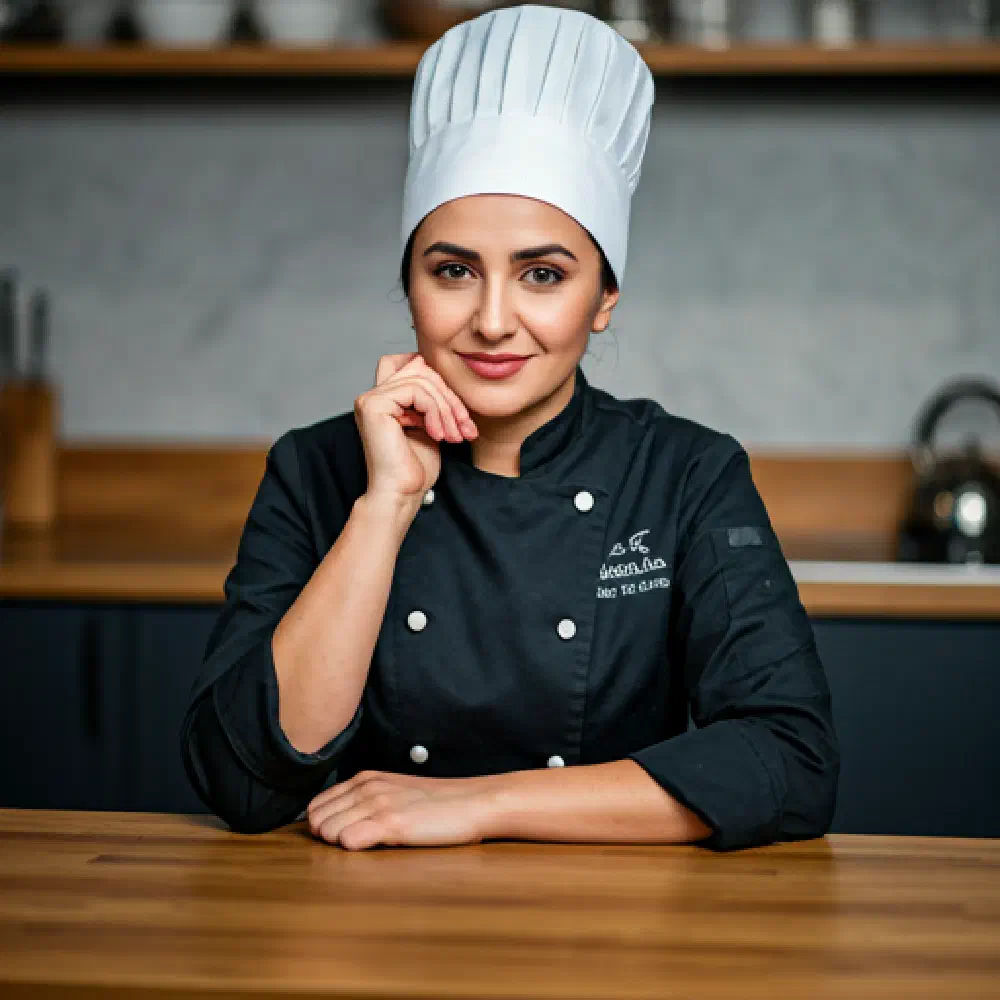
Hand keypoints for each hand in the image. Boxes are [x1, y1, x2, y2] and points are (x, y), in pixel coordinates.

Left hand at [306, 769, 494, 849]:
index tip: (341, 835)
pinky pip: (349, 841)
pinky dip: (355, 849)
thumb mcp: (394, 790)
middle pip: (317, 821)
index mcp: (365, 778)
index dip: (322, 825)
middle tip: (355, 843)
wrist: (472, 802)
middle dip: (327, 838)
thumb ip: (365, 799)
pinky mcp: (391, 823)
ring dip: (341, 845)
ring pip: (328, 832)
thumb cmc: (436, 803)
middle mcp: (366, 787)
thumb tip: (336, 822)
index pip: (316, 805)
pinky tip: (376, 847)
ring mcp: (378, 804)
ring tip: (368, 845)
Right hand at [354, 352, 478, 501]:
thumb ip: (432, 399)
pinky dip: (435, 412)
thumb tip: (442, 373)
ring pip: (422, 380)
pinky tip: (437, 435)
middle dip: (450, 397)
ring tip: (453, 435)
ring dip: (446, 408)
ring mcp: (371, 398)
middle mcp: (374, 395)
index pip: (415, 365)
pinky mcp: (374, 405)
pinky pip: (416, 390)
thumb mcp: (432, 425)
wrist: (402, 493)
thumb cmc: (416, 467)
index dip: (439, 381)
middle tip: (465, 426)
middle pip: (422, 369)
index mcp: (386, 399)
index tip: (458, 414)